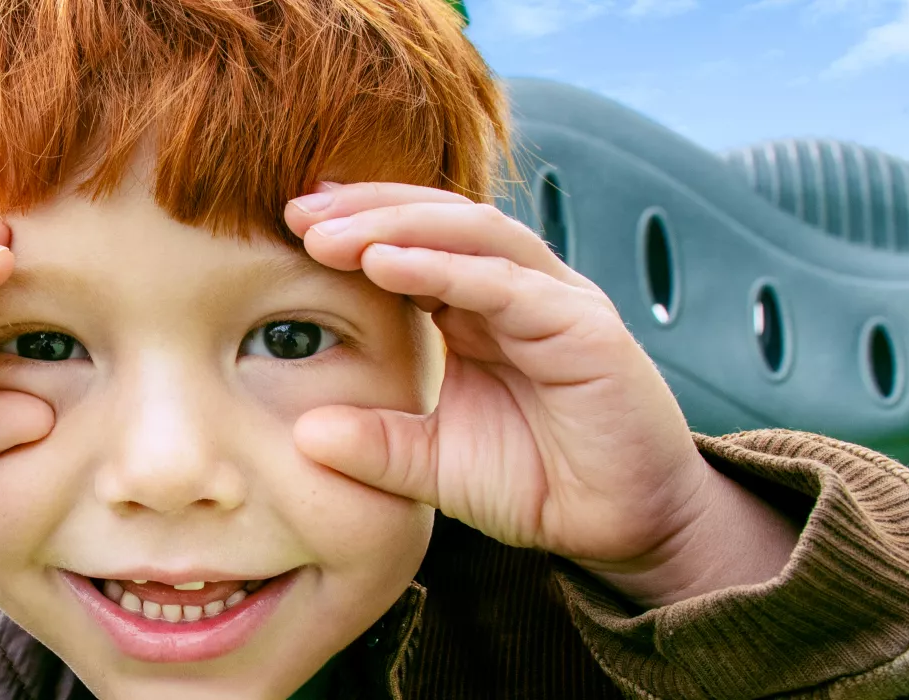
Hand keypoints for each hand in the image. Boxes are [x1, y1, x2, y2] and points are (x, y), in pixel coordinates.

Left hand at [284, 182, 797, 607]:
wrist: (622, 527)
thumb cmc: (534, 482)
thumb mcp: (432, 464)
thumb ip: (374, 444)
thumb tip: (301, 435)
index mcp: (476, 306)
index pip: (411, 240)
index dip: (353, 225)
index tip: (286, 225)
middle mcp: (517, 289)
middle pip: (438, 219)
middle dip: (366, 209)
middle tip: (296, 212)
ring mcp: (555, 300)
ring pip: (474, 232)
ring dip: (397, 225)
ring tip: (331, 234)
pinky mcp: (586, 329)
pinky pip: (510, 284)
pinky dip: (447, 268)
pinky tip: (388, 264)